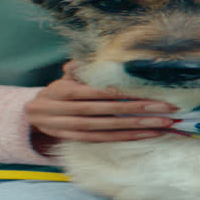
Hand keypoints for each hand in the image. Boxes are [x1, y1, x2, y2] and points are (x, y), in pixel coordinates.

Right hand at [25, 66, 176, 145]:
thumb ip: (78, 69)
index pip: (98, 92)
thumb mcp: (64, 77)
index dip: (123, 93)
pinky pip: (106, 140)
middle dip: (139, 109)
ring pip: (109, 128)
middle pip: (108, 111)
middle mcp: (67, 111)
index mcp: (64, 91)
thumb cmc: (57, 91)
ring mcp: (72, 128)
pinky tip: (148, 134)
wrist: (33, 115)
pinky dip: (128, 138)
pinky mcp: (78, 140)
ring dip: (139, 126)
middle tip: (166, 108)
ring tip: (164, 124)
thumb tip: (89, 60)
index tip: (148, 92)